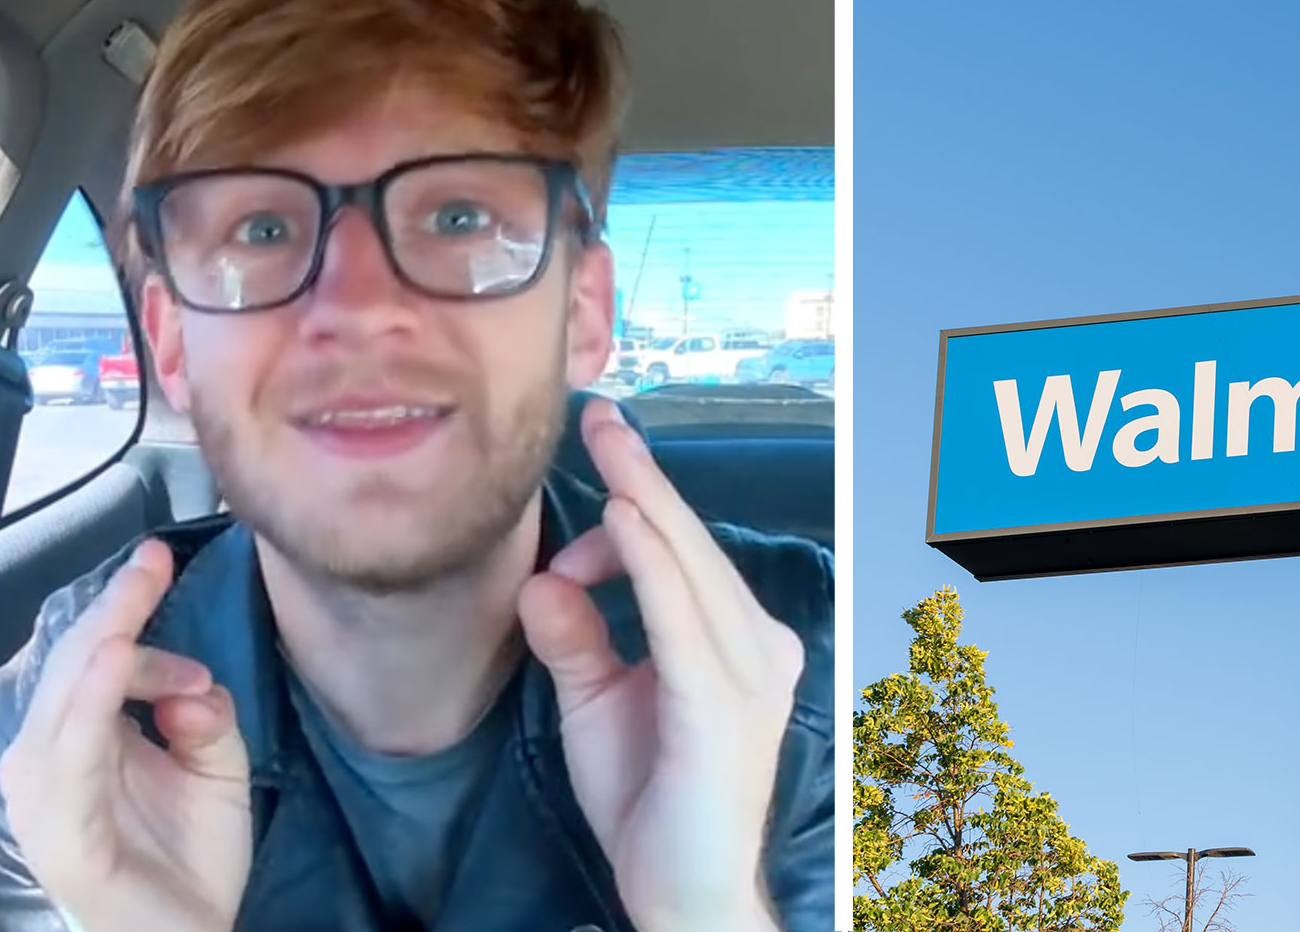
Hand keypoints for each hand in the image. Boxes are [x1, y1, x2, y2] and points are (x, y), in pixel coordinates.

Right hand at [0, 539, 251, 931]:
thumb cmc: (190, 857)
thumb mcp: (215, 765)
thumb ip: (207, 715)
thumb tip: (191, 685)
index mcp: (78, 741)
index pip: (90, 657)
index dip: (122, 608)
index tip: (158, 560)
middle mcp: (49, 763)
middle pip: (73, 668)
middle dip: (113, 610)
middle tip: (150, 564)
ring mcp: (46, 799)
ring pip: (67, 701)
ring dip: (105, 644)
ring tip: (132, 598)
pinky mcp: (62, 834)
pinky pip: (73, 760)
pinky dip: (92, 706)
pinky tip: (117, 661)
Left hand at [518, 399, 804, 931]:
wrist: (685, 892)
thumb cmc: (650, 800)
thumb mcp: (596, 702)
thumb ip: (576, 640)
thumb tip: (543, 582)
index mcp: (733, 641)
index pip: (682, 551)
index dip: (643, 489)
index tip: (603, 435)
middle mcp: (756, 646)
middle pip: (689, 544)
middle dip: (641, 474)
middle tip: (600, 414)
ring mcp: (749, 673)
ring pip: (687, 565)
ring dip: (644, 500)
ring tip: (610, 444)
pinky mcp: (722, 703)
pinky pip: (681, 616)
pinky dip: (651, 562)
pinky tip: (622, 518)